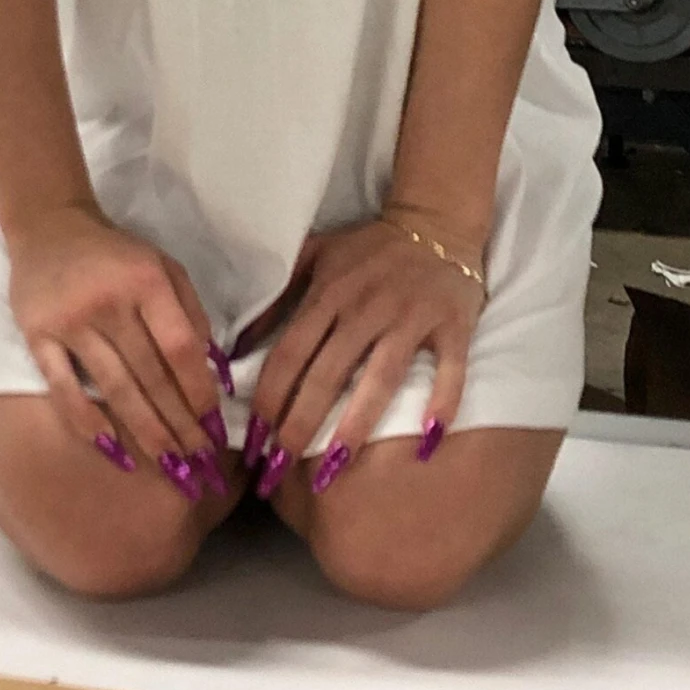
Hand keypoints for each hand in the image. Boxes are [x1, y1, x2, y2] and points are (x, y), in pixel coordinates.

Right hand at [7, 201, 226, 492]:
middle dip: (179, 424)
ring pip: (114, 387)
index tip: (214, 425)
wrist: (49, 226)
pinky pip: (63, 387)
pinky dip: (86, 419)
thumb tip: (215, 374)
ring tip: (168, 464)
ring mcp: (70, 321)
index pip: (180, 348)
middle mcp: (110, 302)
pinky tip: (110, 447)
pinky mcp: (37, 335)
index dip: (199, 391)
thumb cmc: (116, 254)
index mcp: (147, 281)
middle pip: (151, 376)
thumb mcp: (165, 267)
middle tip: (199, 463)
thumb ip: (192, 314)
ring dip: (144, 431)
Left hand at [245, 210, 486, 491]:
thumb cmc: (369, 247)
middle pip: (326, 374)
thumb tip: (237, 345)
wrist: (436, 220)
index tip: (252, 440)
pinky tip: (427, 441)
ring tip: (334, 467)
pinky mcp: (452, 325)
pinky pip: (449, 369)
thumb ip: (276, 297)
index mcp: (328, 293)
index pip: (290, 353)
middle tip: (279, 470)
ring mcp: (410, 318)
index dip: (268, 397)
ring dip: (356, 425)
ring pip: (380, 378)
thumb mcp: (314, 256)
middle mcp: (365, 308)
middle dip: (299, 424)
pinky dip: (442, 403)